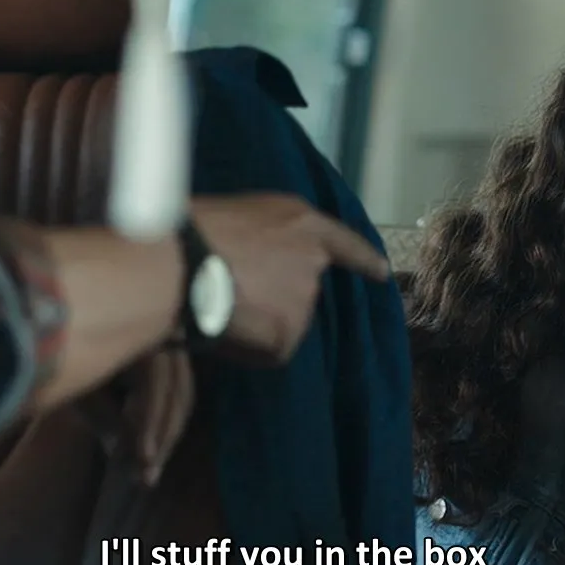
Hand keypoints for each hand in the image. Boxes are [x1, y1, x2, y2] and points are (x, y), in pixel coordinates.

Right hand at [188, 193, 390, 363]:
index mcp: (301, 222)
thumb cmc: (193, 228)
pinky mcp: (289, 335)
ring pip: (283, 321)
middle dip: (274, 296)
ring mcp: (303, 300)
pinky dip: (249, 347)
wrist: (182, 264)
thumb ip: (262, 237)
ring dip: (258, 321)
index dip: (363, 259)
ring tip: (219, 307)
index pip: (343, 243)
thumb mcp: (238, 215)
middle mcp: (312, 260)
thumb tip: (253, 261)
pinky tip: (224, 330)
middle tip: (232, 292)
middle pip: (300, 289)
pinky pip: (268, 349)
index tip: (382, 273)